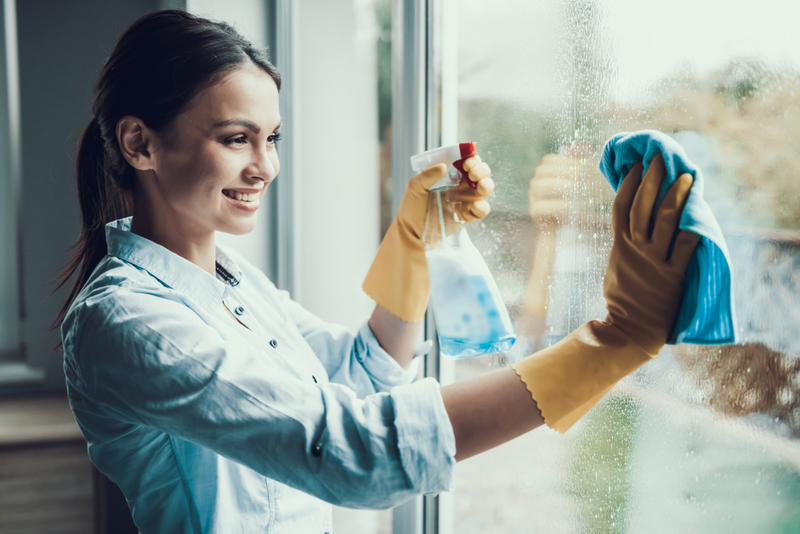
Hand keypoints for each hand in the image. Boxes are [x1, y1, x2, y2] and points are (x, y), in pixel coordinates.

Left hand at [363, 156, 493, 321]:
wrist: (412, 232)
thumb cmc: (411, 208)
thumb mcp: (414, 188)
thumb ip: (427, 176)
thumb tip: (443, 166)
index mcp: (450, 176)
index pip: (467, 162)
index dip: (472, 159)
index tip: (467, 160)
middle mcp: (461, 186)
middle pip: (481, 173)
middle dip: (482, 170)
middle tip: (472, 172)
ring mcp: (466, 201)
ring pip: (485, 189)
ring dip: (486, 184)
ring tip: (479, 185)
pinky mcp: (468, 216)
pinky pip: (482, 210)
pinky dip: (483, 207)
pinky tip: (475, 206)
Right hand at [512, 152, 699, 432]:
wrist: (630, 328)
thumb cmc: (623, 297)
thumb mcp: (616, 264)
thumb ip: (624, 243)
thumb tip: (628, 225)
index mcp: (620, 244)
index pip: (621, 206)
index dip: (627, 183)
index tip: (636, 164)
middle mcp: (636, 248)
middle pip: (642, 205)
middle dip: (651, 179)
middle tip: (660, 157)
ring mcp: (654, 261)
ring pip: (663, 221)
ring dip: (675, 196)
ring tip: (686, 176)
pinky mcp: (672, 275)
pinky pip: (684, 250)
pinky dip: (691, 234)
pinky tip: (700, 218)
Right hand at [528, 153, 612, 227]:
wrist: (556, 226)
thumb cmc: (568, 204)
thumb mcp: (574, 188)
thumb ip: (578, 176)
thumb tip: (594, 165)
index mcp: (543, 174)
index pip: (548, 160)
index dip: (563, 160)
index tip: (579, 164)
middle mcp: (535, 183)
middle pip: (542, 170)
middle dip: (560, 170)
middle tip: (578, 174)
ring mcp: (533, 197)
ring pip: (539, 186)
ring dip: (557, 184)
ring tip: (572, 187)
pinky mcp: (534, 211)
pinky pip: (542, 206)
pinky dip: (557, 205)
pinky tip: (570, 205)